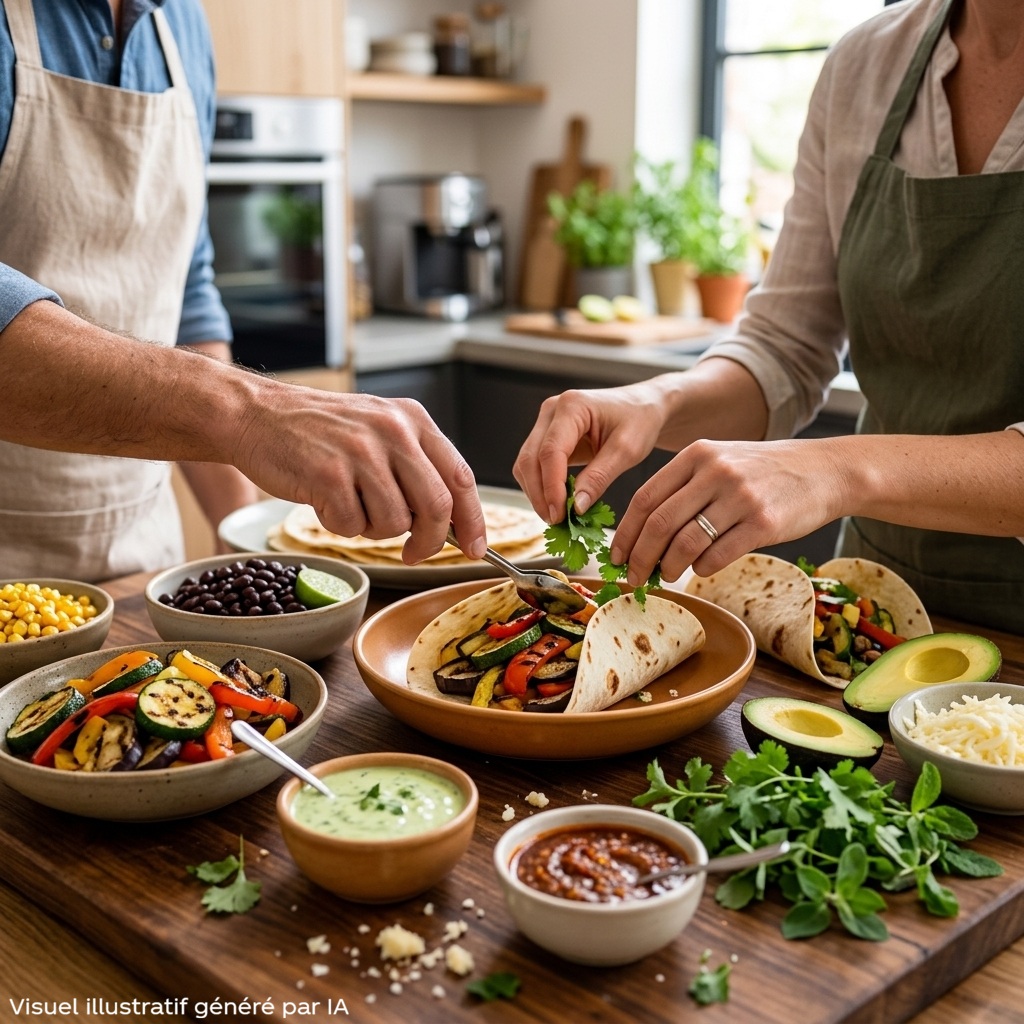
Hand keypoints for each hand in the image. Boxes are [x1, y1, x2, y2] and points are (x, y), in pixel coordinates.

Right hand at [234, 390, 484, 563]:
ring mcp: (361, 451)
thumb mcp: (380, 430)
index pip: (461, 478)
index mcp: (413, 420)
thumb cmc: (320, 431)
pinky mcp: (328, 474)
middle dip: (430, 541)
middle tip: (413, 553)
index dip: (473, 520)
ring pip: (394, 522)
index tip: (475, 548)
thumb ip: (417, 466)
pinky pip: (352, 525)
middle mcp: (393, 431)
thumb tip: (452, 521)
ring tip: (351, 504)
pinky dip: (340, 525)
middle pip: (437, 507)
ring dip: (374, 529)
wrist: (257, 415)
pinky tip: (325, 500)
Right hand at [512, 381, 668, 522]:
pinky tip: (558, 503)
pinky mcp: (546, 437)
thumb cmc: (640, 421)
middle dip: (540, 494)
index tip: (560, 515)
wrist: (642, 407)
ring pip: (526, 464)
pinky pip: (534, 466)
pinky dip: (542, 487)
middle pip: (530, 458)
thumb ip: (599, 477)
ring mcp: (545, 423)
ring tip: (558, 517)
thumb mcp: (627, 450)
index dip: (551, 487)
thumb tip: (575, 507)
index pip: (551, 451)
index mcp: (572, 406)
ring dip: (537, 493)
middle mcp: (551, 411)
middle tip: (557, 522)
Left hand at [610, 437, 847, 584]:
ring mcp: (740, 497)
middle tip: (634, 577)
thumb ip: (683, 488)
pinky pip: (717, 556)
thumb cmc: (762, 473)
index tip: (617, 556)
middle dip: (640, 557)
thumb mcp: (719, 461)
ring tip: (665, 575)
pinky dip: (701, 569)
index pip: (644, 498)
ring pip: (685, 543)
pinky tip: (700, 569)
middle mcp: (715, 472)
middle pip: (659, 524)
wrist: (824, 471)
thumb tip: (642, 535)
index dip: (626, 533)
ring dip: (668, 567)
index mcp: (696, 455)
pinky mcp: (764, 523)